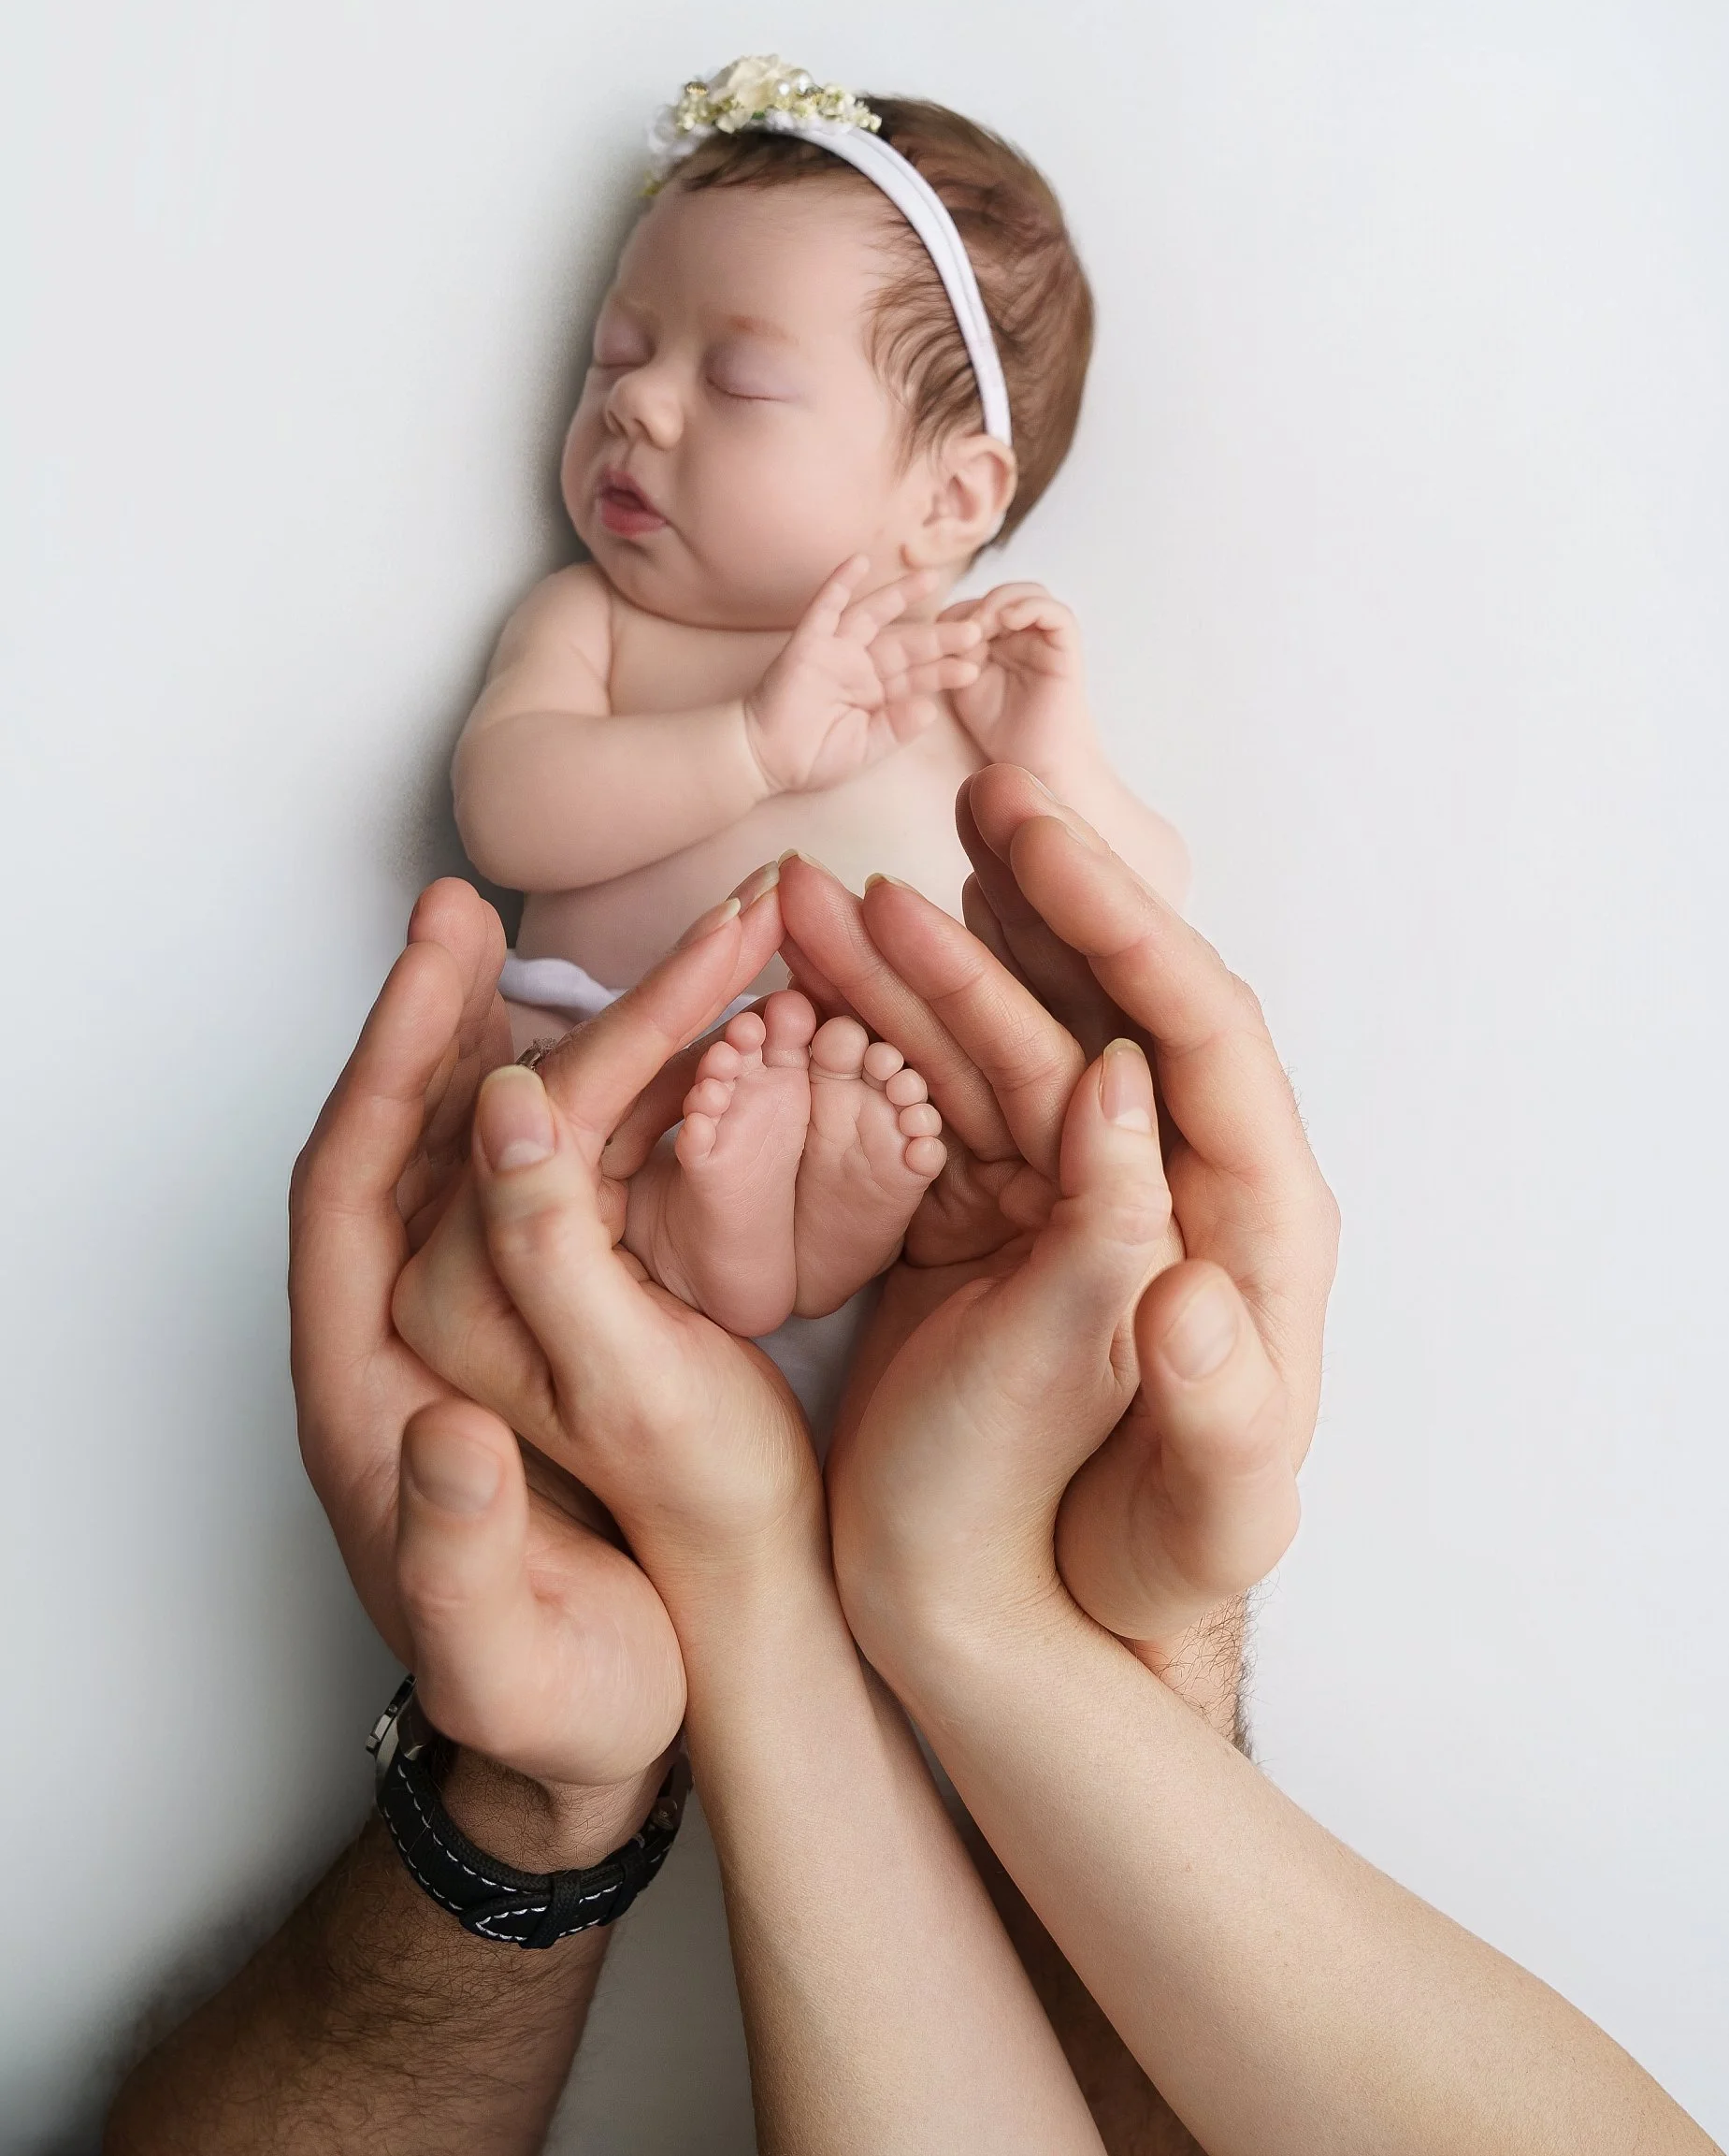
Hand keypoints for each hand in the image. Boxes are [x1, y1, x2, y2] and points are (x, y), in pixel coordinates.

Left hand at [289, 878, 682, 1816]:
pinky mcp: (563, 1325)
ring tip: (585, 943)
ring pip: (499, 1153)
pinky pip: (570, 1189)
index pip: (348, 1195)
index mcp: (366, 1393)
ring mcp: (491, 1321)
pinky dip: (606, 1106)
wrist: (602, 1743)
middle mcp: (414, 1334)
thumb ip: (459, 1556)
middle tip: (474, 910)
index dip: (385, 1072)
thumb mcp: (507, 1657)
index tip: (434, 966)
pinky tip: (655, 1045)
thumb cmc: (551, 1704)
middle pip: (414, 1146)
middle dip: (445, 1020)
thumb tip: (448, 1433)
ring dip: (542, 1044)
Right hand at [742, 556, 982, 795]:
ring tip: (930, 578)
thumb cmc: (811, 757)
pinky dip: (839, 583)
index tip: (975, 665)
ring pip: (873, 616)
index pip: (917, 676)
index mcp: (877, 692)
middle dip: (939, 636)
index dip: (945, 670)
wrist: (765, 760)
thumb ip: (896, 729)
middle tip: (975, 627)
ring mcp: (835, 651)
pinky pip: (825, 607)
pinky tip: (858, 561)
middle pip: (906, 643)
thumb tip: (931, 709)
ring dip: (900, 596)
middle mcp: (860, 666)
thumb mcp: (865, 747)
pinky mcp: (808, 643)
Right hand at [777, 766, 1337, 1657]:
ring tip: (838, 886)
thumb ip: (1212, 1396)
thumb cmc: (1143, 1571)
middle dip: (1038, 897)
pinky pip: (940, 1091)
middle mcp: (1171, 1176)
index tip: (1039, 847)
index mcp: (1253, 1222)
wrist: (1051, 1626)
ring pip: (1007, 1031)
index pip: (1204, 1034)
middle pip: (1107, 1001)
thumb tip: (1190, 1265)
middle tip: (975, 797)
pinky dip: (886, 1026)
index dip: (1123, 928)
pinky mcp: (996, 1209)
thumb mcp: (1195, 1515)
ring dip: (933, 952)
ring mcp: (1076, 1183)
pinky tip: (825, 968)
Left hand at [944, 583, 1097, 781]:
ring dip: (1003, 600)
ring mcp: (1048, 639)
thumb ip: (958, 650)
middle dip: (980, 602)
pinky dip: (1031, 607)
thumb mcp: (965, 684)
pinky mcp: (1067, 648)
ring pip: (1030, 593)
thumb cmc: (1002, 730)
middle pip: (1004, 592)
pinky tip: (1009, 621)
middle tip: (965, 627)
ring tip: (985, 623)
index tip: (944, 634)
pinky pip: (1056, 613)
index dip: (960, 611)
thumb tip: (953, 619)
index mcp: (1000, 642)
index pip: (979, 604)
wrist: (1037, 761)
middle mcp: (1026, 635)